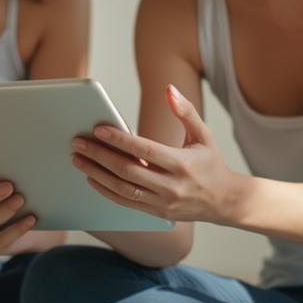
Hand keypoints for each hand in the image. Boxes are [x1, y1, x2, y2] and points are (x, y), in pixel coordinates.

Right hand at [0, 165, 37, 254]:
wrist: (28, 226)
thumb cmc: (14, 196)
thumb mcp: (6, 186)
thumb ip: (3, 176)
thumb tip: (16, 163)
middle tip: (8, 186)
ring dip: (4, 210)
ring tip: (20, 200)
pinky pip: (3, 238)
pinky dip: (17, 228)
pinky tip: (31, 218)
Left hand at [69, 84, 240, 223]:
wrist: (224, 201)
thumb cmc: (211, 163)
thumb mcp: (203, 135)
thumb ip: (185, 111)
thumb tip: (168, 89)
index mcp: (183, 164)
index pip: (145, 151)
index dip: (120, 140)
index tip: (98, 129)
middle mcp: (172, 186)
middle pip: (128, 171)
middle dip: (100, 156)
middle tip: (77, 143)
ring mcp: (162, 203)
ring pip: (122, 189)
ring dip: (96, 174)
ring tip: (77, 160)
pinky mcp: (156, 212)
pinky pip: (125, 202)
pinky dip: (106, 190)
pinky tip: (91, 177)